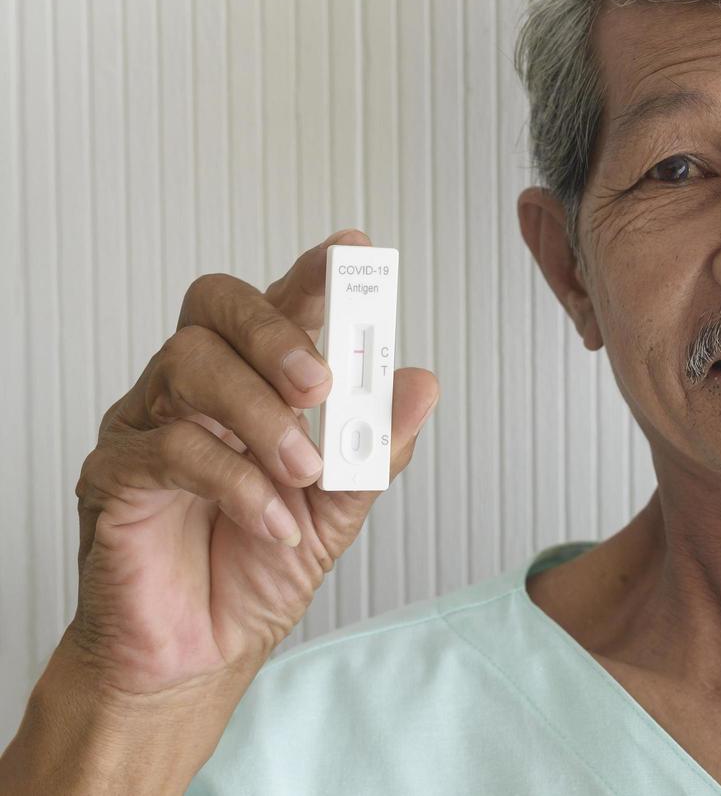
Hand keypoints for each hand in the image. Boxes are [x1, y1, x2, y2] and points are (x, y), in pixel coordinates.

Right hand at [66, 228, 437, 699]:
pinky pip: (170, 449)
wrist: (201, 654)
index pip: (277, 304)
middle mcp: (196, 391)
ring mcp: (148, 424)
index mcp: (252, 384)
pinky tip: (272, 520)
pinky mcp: (116, 475)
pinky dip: (236, 482)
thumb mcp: (339, 509)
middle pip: (216, 306)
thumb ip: (376, 449)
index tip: (354, 250)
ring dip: (261, 415)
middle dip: (276, 330)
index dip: (312, 272)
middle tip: (322, 383)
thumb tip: (420, 384)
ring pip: (189, 363)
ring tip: (305, 472)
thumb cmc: (258, 570)